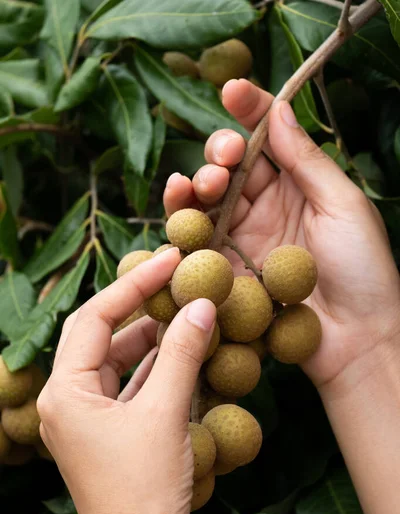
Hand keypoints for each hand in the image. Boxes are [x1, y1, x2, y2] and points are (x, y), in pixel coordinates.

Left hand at [37, 247, 216, 513]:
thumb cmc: (145, 491)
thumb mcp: (167, 413)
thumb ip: (181, 354)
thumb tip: (201, 306)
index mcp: (65, 392)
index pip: (95, 317)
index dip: (134, 284)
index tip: (168, 259)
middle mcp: (68, 400)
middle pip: (101, 334)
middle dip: (139, 306)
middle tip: (174, 278)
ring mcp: (88, 418)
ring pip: (118, 360)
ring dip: (151, 337)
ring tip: (186, 311)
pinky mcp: (110, 432)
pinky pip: (130, 385)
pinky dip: (155, 366)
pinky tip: (182, 350)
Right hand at [164, 78, 399, 388]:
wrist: (355, 338)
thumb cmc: (363, 270)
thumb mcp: (343, 204)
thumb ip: (306, 160)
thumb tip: (278, 110)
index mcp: (299, 186)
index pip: (268, 140)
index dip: (249, 111)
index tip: (232, 90)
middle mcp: (267, 209)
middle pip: (230, 169)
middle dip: (219, 154)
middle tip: (224, 158)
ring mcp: (243, 240)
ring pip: (206, 202)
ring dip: (195, 185)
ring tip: (200, 184)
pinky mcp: (225, 271)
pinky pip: (195, 241)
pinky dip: (181, 221)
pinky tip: (180, 206)